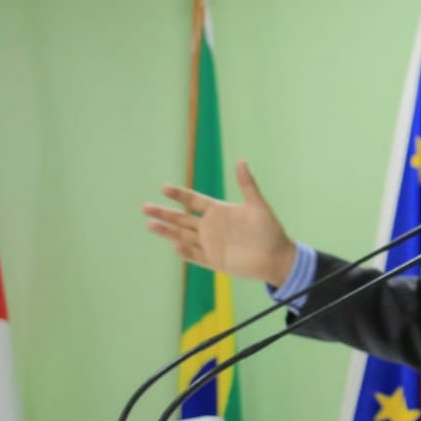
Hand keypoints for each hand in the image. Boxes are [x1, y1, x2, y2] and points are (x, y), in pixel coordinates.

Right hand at [142, 159, 295, 286]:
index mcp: (219, 211)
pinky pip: (195, 256)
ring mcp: (210, 244)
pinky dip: (185, 251)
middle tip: (144, 207)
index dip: (179, 195)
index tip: (163, 187)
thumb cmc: (269, 229)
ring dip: (167, 231)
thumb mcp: (258, 205)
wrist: (276, 256)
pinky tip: (174, 245)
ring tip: (149, 224)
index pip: (193, 201)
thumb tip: (241, 160)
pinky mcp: (214, 260)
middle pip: (182, 218)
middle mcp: (211, 227)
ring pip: (183, 236)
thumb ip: (247, 184)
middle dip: (164, 213)